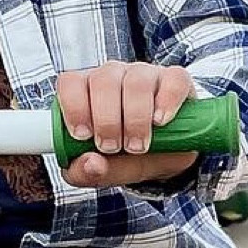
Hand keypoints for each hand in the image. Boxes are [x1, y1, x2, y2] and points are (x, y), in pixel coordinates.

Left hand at [56, 62, 199, 188]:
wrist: (171, 156)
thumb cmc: (132, 156)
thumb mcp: (107, 170)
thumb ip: (91, 172)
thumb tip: (90, 164)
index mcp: (88, 91)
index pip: (70, 83)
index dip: (73, 107)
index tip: (82, 135)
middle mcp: (115, 76)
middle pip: (103, 81)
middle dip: (106, 120)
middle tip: (113, 147)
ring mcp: (146, 74)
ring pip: (136, 81)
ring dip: (135, 117)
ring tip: (138, 145)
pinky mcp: (177, 80)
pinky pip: (173, 80)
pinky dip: (167, 101)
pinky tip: (161, 121)